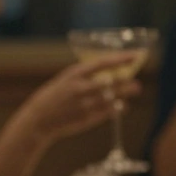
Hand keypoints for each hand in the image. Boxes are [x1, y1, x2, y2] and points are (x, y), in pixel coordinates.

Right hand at [17, 56, 141, 141]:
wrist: (38, 119)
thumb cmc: (54, 96)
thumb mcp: (66, 80)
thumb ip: (86, 77)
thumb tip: (110, 72)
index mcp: (73, 75)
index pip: (102, 63)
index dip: (120, 59)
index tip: (135, 56)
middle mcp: (79, 88)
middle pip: (109, 83)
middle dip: (125, 82)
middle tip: (137, 82)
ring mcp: (83, 105)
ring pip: (110, 98)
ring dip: (124, 94)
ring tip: (135, 89)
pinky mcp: (86, 119)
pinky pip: (107, 112)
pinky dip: (116, 108)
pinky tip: (122, 106)